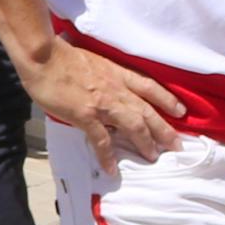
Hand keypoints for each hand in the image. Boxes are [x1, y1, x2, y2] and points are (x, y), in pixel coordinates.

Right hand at [23, 36, 186, 164]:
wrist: (43, 56)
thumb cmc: (61, 56)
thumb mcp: (92, 61)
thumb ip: (102, 76)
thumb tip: (102, 88)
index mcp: (117, 73)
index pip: (149, 87)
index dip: (167, 99)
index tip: (180, 110)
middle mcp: (116, 89)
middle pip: (147, 111)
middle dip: (164, 129)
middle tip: (176, 145)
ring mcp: (103, 103)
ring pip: (133, 125)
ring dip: (145, 143)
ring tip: (153, 157)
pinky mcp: (86, 115)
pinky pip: (102, 140)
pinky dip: (108, 156)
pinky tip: (112, 169)